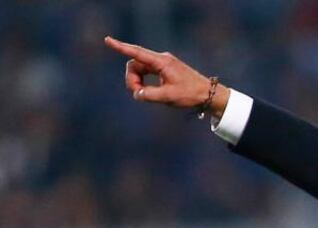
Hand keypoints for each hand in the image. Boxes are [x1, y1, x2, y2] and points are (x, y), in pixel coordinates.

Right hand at [103, 36, 229, 117]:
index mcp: (162, 62)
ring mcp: (163, 64)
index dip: (121, 47)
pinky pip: (147, 72)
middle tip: (139, 94)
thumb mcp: (168, 97)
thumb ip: (149, 95)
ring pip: (140, 69)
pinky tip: (149, 92)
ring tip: (145, 95)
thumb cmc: (190, 94)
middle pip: (135, 64)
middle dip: (132, 79)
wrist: (208, 94)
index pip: (137, 53)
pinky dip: (144, 82)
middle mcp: (161, 59)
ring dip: (137, 82)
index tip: (108, 40)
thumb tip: (137, 93)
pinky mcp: (165, 69)